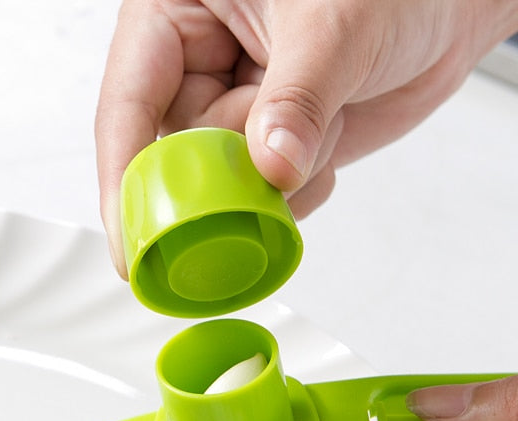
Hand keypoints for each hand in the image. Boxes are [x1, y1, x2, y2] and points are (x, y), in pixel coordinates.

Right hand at [95, 0, 517, 275]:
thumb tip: (270, 168)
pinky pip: (258, 200)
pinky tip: (325, 150)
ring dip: (273, 180)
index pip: (128, 106)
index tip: (130, 246)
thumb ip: (297, 99)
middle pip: (171, 156)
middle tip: (270, 169)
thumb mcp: (335, 23)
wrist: (448, 6)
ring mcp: (230, 112)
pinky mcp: (264, 148)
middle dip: (222, 178)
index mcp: (177, 16)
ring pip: (221, 185)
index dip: (123, 180)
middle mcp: (195, 68)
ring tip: (325, 124)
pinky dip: (295, 194)